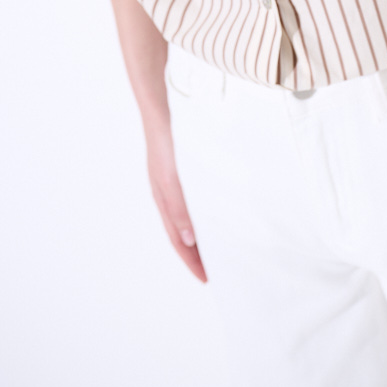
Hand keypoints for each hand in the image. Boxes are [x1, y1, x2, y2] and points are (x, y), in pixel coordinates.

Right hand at [145, 119, 207, 282]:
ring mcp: (178, 181)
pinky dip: (209, 210)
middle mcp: (170, 195)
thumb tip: (189, 240)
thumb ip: (179, 208)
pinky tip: (221, 208)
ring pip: (193, 216)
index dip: (192, 261)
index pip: (178, 241)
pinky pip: (199, 197)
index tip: (207, 279)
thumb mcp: (171, 179)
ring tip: (224, 244)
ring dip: (206, 232)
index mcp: (164, 201)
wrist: (162, 108)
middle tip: (220, 268)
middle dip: (200, 253)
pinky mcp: (188, 168)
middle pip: (186, 232)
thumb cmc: (164, 143)